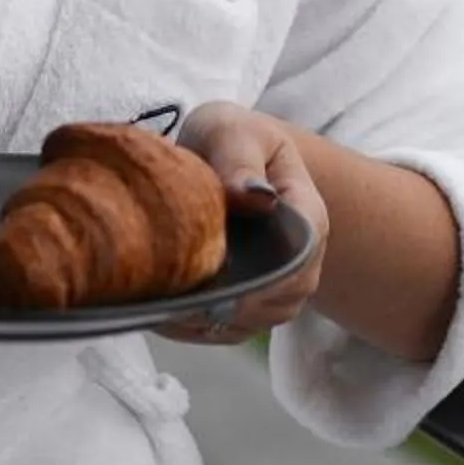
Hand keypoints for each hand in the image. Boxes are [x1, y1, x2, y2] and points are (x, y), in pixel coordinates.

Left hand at [159, 102, 326, 345]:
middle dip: (225, 299)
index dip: (263, 272)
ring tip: (159, 297)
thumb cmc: (231, 140)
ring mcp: (276, 290)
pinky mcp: (246, 308)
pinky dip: (189, 327)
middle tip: (172, 288)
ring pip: (248, 322)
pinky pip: (223, 332)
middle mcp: (301, 260)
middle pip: (276, 300)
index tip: (214, 271)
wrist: (231, 157)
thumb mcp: (232, 132)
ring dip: (204, 317)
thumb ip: (239, 160)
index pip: (301, 255)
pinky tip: (157, 308)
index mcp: (306, 214)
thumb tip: (253, 197)